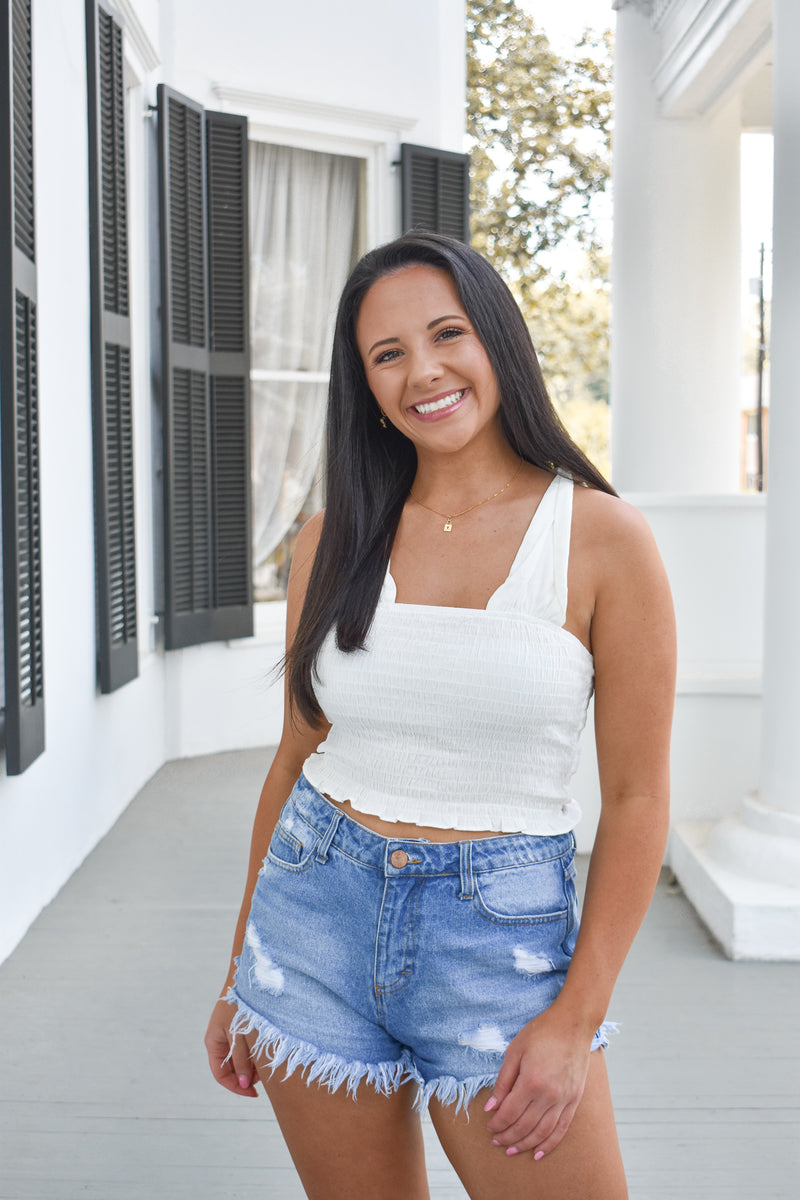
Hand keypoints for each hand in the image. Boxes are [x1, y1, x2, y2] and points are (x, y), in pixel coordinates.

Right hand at [204, 997, 258, 1096]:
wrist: (250, 975)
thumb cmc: (241, 1002)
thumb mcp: (239, 1034)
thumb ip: (241, 1060)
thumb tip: (244, 1085)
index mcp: (213, 1042)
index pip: (221, 1075)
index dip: (237, 1087)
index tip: (254, 1094)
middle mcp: (221, 1039)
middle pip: (232, 1068)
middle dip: (248, 1075)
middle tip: (265, 1075)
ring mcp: (232, 1032)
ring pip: (242, 1057)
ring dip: (254, 1063)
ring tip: (268, 1058)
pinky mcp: (243, 1026)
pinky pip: (248, 1046)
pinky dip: (257, 1051)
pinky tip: (268, 1047)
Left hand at [483, 1006, 591, 1158]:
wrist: (573, 1023)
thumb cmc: (541, 1033)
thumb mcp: (515, 1051)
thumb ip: (503, 1081)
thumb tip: (491, 1107)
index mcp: (531, 1081)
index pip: (510, 1113)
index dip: (497, 1124)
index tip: (489, 1128)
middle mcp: (549, 1095)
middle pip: (524, 1126)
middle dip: (507, 1137)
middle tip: (496, 1141)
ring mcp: (564, 1099)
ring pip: (542, 1132)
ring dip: (525, 1144)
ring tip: (511, 1150)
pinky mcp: (575, 1100)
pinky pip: (561, 1129)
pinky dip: (549, 1144)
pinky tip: (538, 1153)